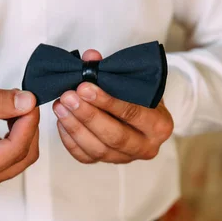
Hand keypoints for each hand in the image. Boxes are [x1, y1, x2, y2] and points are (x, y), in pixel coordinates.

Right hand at [0, 89, 38, 195]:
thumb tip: (27, 101)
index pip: (15, 149)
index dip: (28, 123)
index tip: (30, 100)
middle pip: (23, 156)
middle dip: (29, 127)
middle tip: (24, 100)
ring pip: (21, 158)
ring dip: (24, 132)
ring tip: (14, 107)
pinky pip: (12, 158)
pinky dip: (17, 137)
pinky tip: (10, 118)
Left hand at [52, 49, 172, 163]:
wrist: (142, 113)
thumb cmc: (138, 95)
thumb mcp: (133, 81)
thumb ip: (111, 70)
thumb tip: (90, 57)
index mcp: (160, 125)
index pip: (133, 114)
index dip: (107, 101)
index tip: (85, 87)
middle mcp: (147, 147)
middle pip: (114, 136)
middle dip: (88, 116)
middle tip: (68, 97)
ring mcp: (126, 158)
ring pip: (97, 149)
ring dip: (75, 126)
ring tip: (60, 106)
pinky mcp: (107, 163)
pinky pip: (85, 156)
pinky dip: (70, 139)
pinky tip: (62, 121)